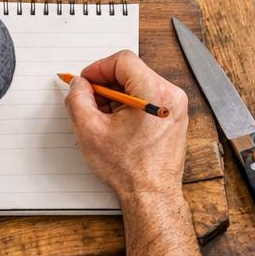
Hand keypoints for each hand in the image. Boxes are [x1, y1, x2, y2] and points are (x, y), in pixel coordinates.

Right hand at [63, 50, 188, 203]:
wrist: (151, 195)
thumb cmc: (128, 170)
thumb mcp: (90, 131)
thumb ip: (78, 99)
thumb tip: (79, 84)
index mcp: (154, 93)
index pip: (123, 61)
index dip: (98, 68)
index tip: (86, 82)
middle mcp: (171, 96)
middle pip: (131, 72)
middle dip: (106, 85)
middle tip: (91, 103)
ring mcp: (176, 106)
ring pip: (139, 84)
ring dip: (117, 96)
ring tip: (105, 119)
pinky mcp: (175, 116)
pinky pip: (148, 98)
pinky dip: (130, 105)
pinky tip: (118, 125)